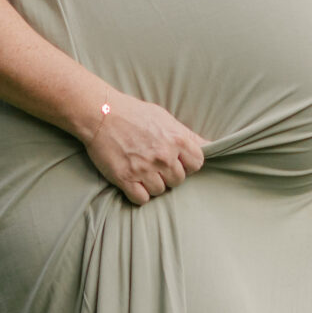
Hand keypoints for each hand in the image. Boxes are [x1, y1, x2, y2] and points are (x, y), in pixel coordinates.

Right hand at [78, 93, 206, 205]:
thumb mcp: (165, 118)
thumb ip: (187, 135)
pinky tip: (133, 181)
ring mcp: (144, 168)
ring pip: (160, 191)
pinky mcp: (125, 178)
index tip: (175, 160)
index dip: (186, 164)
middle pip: (178, 180)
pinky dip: (138, 193)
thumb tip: (211, 146)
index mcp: (176, 140)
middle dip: (168, 174)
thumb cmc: (134, 113)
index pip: (197, 164)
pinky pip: (142, 199)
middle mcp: (163, 156)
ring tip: (141, 170)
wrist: (100, 113)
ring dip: (152, 184)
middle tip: (153, 163)